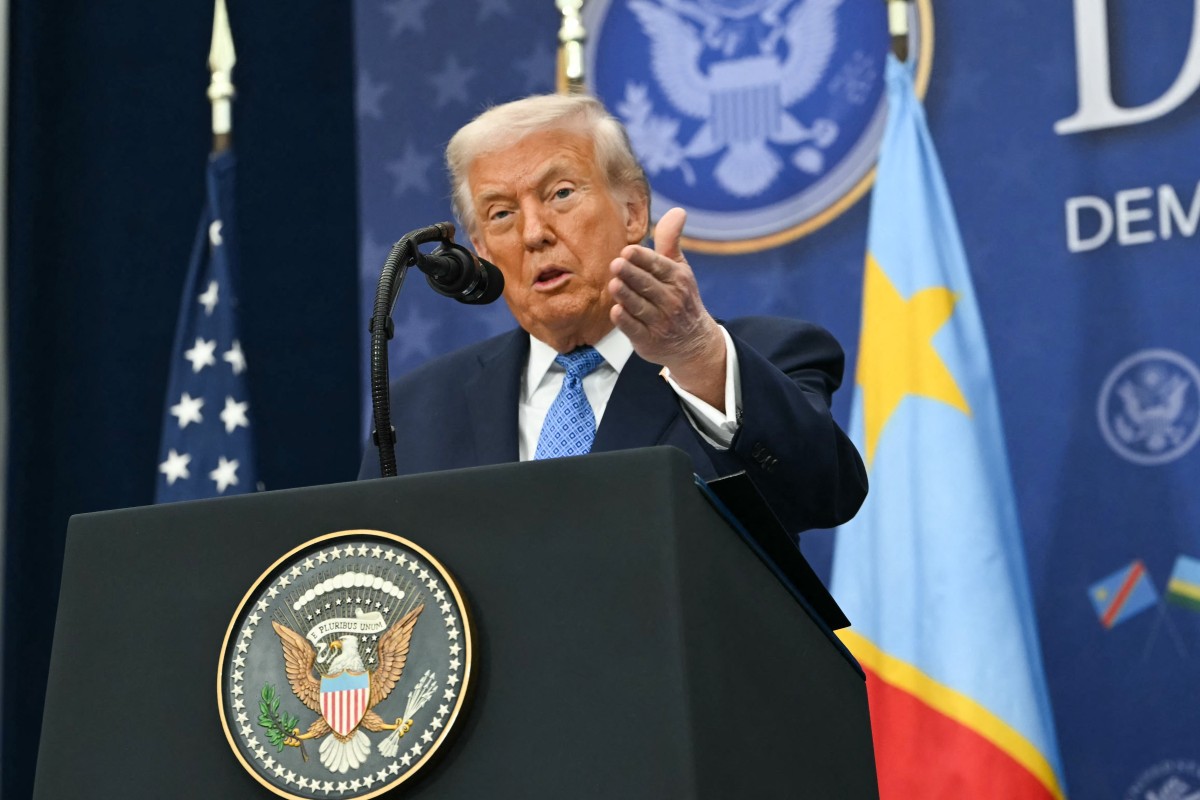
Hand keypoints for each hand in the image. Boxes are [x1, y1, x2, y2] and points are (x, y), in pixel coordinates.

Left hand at [609, 207, 726, 408]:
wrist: (692, 342)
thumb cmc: (680, 297)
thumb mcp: (680, 268)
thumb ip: (670, 241)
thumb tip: (678, 210)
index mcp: (678, 279)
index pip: (659, 266)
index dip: (643, 259)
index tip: (628, 251)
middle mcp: (671, 300)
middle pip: (647, 285)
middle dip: (631, 275)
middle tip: (616, 264)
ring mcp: (660, 322)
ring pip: (639, 306)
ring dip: (626, 295)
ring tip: (614, 284)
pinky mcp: (648, 340)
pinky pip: (634, 329)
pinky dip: (626, 321)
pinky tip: (616, 311)